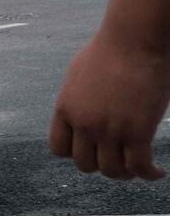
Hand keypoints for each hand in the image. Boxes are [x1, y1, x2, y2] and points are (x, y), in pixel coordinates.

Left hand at [49, 30, 169, 180]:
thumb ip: (77, 98)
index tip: (92, 151)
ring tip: (138, 169)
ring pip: (112, 171)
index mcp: (66, 108)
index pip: (59, 148)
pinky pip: (140, 166)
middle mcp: (83, 123)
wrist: (134, 40)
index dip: (75, 154)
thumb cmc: (111, 50)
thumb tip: (83, 108)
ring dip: (126, 175)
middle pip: (84, 165)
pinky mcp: (137, 131)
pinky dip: (149, 175)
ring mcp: (109, 129)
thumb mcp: (79, 75)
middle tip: (119, 160)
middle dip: (102, 166)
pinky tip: (157, 172)